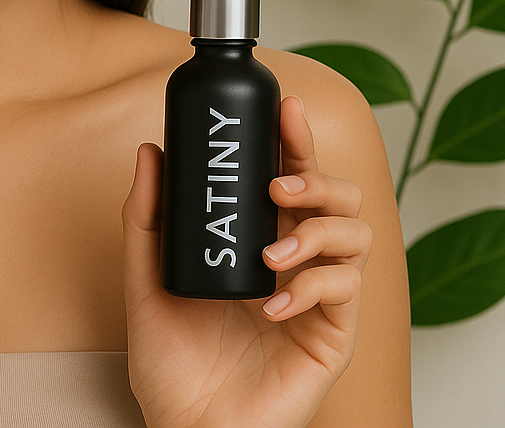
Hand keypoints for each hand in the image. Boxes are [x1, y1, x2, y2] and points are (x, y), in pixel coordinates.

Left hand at [121, 95, 371, 427]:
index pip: (288, 177)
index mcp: (256, 238)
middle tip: (278, 186)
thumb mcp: (147, 278)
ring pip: (356, 235)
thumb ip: (147, 217)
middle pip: (338, 196)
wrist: (187, 427)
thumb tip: (151, 150)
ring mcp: (316, 297)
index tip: (285, 108)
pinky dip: (312, 287)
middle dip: (317, 178)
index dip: (295, 140)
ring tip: (273, 251)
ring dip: (318, 231)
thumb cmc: (171, 360)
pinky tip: (272, 303)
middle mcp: (293, 259)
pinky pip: (344, 293)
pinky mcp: (330, 336)